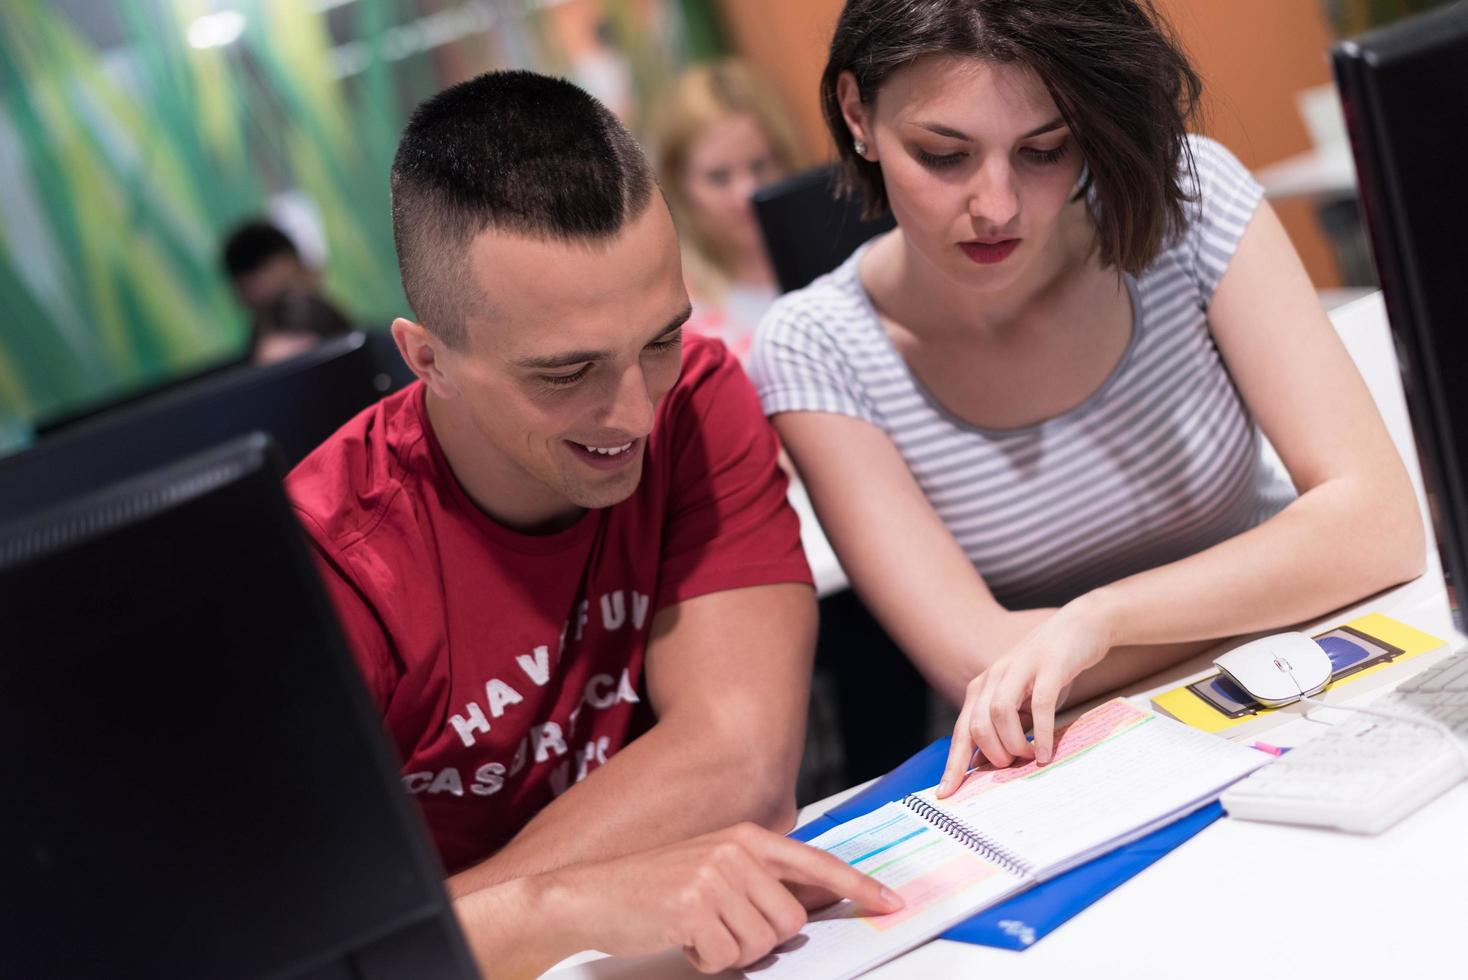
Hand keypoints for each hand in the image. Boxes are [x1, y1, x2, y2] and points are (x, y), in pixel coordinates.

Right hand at [543, 822, 902, 973]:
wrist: (591, 894)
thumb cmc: (655, 887)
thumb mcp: (716, 869)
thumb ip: (765, 881)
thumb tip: (818, 900)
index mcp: (747, 837)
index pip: (816, 862)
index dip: (858, 887)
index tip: (892, 902)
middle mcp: (736, 851)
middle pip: (791, 921)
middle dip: (762, 940)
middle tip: (724, 930)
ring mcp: (715, 876)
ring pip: (762, 943)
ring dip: (732, 952)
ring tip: (699, 931)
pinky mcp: (693, 906)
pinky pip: (726, 957)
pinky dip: (706, 959)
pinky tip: (682, 938)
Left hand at [937, 602, 1111, 793]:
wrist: (1079, 628)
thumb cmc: (1047, 672)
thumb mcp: (1020, 702)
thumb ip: (1003, 728)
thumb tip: (986, 765)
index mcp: (982, 688)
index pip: (961, 731)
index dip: (953, 764)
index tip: (945, 794)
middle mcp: (994, 677)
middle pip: (977, 725)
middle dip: (992, 754)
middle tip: (1011, 766)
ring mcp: (1020, 670)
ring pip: (1000, 714)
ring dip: (1013, 743)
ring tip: (1028, 757)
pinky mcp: (1048, 668)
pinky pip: (1040, 705)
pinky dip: (1041, 733)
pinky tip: (1045, 753)